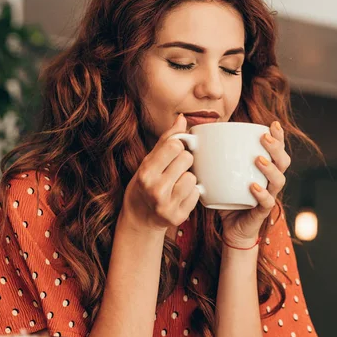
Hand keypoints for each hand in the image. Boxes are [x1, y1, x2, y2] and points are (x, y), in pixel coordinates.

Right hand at [122, 114, 200, 233]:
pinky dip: (191, 193)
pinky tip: (180, 196)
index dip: (178, 146)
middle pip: (187, 159)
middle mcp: (155, 190)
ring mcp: (167, 205)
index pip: (174, 146)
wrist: (140, 217)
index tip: (174, 152)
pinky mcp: (178, 217)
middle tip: (174, 170)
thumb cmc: (146, 184)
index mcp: (146, 173)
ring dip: (188, 179)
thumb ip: (166, 140)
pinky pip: (196, 194)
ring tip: (177, 184)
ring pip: (192, 178)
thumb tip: (182, 119)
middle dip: (184, 162)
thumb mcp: (149, 161)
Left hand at [218, 121, 290, 247]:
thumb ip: (209, 159)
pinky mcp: (261, 212)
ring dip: (270, 168)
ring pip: (278, 180)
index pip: (276, 150)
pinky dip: (261, 194)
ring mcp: (268, 196)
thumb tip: (190, 138)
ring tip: (259, 159)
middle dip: (276, 147)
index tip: (273, 123)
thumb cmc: (227, 198)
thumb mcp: (218, 176)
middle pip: (283, 162)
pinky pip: (266, 202)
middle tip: (265, 137)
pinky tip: (253, 187)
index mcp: (263, 170)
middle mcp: (270, 181)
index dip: (278, 136)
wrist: (231, 229)